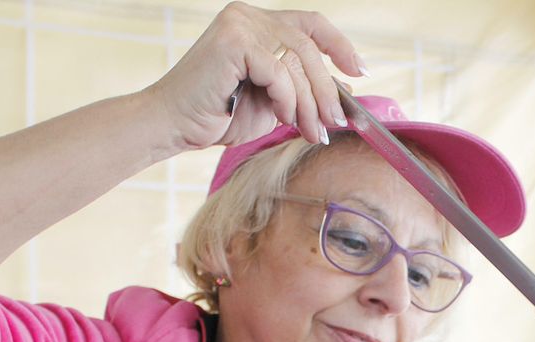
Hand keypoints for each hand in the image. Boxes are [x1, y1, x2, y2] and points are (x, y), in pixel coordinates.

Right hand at [145, 2, 366, 151]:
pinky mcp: (233, 41)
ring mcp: (240, 24)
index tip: (360, 71)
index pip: (310, 24)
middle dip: (326, 90)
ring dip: (310, 103)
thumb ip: (301, 89)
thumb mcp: (273, 101)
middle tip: (334, 123)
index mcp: (258, 24)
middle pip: (308, 47)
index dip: (340, 45)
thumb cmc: (219, 115)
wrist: (175, 125)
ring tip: (311, 131)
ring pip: (297, 61)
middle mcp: (249, 16)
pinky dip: (287, 99)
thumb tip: (342, 91)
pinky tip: (281, 117)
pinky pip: (279, 71)